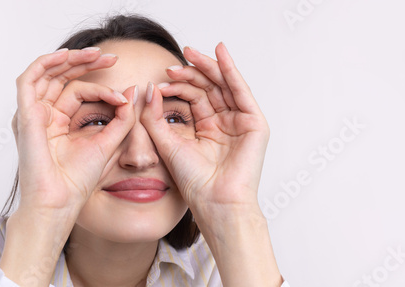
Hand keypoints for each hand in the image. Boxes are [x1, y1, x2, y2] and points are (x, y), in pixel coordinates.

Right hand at [12, 48, 137, 213]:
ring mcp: (32, 114)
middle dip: (86, 62)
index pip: (79, 90)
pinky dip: (45, 64)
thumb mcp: (109, 143)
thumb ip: (122, 119)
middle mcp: (44, 115)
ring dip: (69, 58)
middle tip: (111, 56)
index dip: (103, 87)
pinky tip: (66, 56)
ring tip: (94, 53)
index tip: (125, 97)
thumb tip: (133, 92)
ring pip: (46, 73)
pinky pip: (28, 80)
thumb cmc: (78, 181)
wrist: (61, 202)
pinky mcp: (24, 115)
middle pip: (62, 77)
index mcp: (60, 122)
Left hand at [140, 42, 268, 212]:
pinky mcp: (255, 123)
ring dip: (209, 66)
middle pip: (209, 87)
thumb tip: (150, 88)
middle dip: (193, 71)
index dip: (178, 85)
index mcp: (207, 129)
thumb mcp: (166, 144)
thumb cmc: (194, 182)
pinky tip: (220, 54)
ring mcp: (241, 122)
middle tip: (176, 60)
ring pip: (224, 85)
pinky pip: (241, 91)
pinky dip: (231, 71)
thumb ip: (155, 117)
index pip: (194, 97)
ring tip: (192, 53)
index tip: (161, 79)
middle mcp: (225, 123)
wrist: (215, 202)